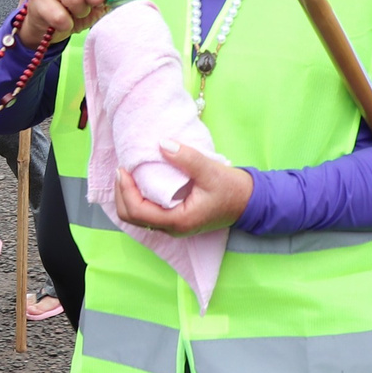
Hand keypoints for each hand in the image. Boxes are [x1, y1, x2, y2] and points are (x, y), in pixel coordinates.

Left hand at [112, 145, 251, 236]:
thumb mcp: (210, 170)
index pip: (138, 212)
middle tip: (122, 170)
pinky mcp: (174, 219)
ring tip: (128, 173)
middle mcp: (171, 228)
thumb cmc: (232, 189)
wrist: (249, 202)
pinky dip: (137, 198)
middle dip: (122, 194)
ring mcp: (172, 226)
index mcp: (177, 221)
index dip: (125, 191)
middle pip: (131, 217)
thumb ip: (186, 158)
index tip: (123, 169)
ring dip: (127, 196)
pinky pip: (147, 213)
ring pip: (137, 217)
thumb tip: (161, 144)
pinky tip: (139, 181)